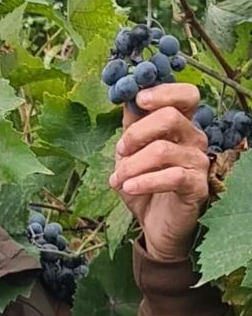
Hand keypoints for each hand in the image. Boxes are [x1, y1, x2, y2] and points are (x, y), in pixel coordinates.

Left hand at [109, 83, 209, 261]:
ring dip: (132, 164)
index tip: (138, 100)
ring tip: (118, 178)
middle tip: (120, 150)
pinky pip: (171, 177)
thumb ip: (131, 126)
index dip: (163, 91)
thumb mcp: (130, 153)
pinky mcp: (197, 186)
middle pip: (170, 117)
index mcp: (181, 124)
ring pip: (163, 150)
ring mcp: (198, 162)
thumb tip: (127, 98)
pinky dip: (143, 181)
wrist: (153, 224)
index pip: (185, 95)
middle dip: (136, 132)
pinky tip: (128, 187)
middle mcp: (194, 138)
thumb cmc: (143, 183)